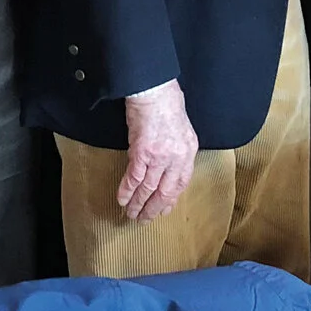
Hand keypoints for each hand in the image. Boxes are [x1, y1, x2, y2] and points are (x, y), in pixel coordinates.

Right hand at [118, 82, 199, 223]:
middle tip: (144, 219)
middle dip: (154, 208)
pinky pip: (134, 178)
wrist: (154, 91)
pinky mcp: (142, 152)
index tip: (164, 209)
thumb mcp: (182, 129)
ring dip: (138, 203)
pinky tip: (122, 198)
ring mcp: (159, 157)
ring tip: (131, 214)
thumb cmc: (167, 103)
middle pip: (165, 191)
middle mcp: (176, 158)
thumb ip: (177, 149)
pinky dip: (127, 190)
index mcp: (188, 152)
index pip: (181, 183)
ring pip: (148, 189)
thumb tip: (168, 165)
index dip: (171, 199)